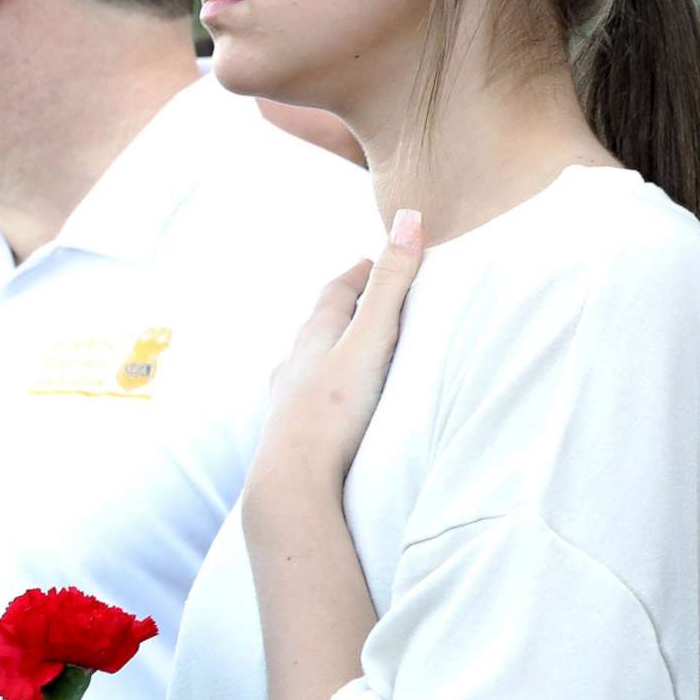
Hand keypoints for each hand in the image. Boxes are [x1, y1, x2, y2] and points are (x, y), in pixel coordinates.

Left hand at [256, 211, 423, 482]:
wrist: (293, 482)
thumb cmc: (333, 410)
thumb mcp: (371, 339)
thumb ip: (393, 284)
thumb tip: (410, 218)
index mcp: (314, 336)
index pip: (336, 292)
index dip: (358, 274)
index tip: (375, 261)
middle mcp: (295, 364)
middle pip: (320, 325)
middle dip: (344, 309)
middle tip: (368, 299)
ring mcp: (289, 400)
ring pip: (309, 364)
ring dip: (330, 352)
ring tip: (349, 352)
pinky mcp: (293, 434)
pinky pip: (310, 401)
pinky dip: (324, 391)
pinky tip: (330, 407)